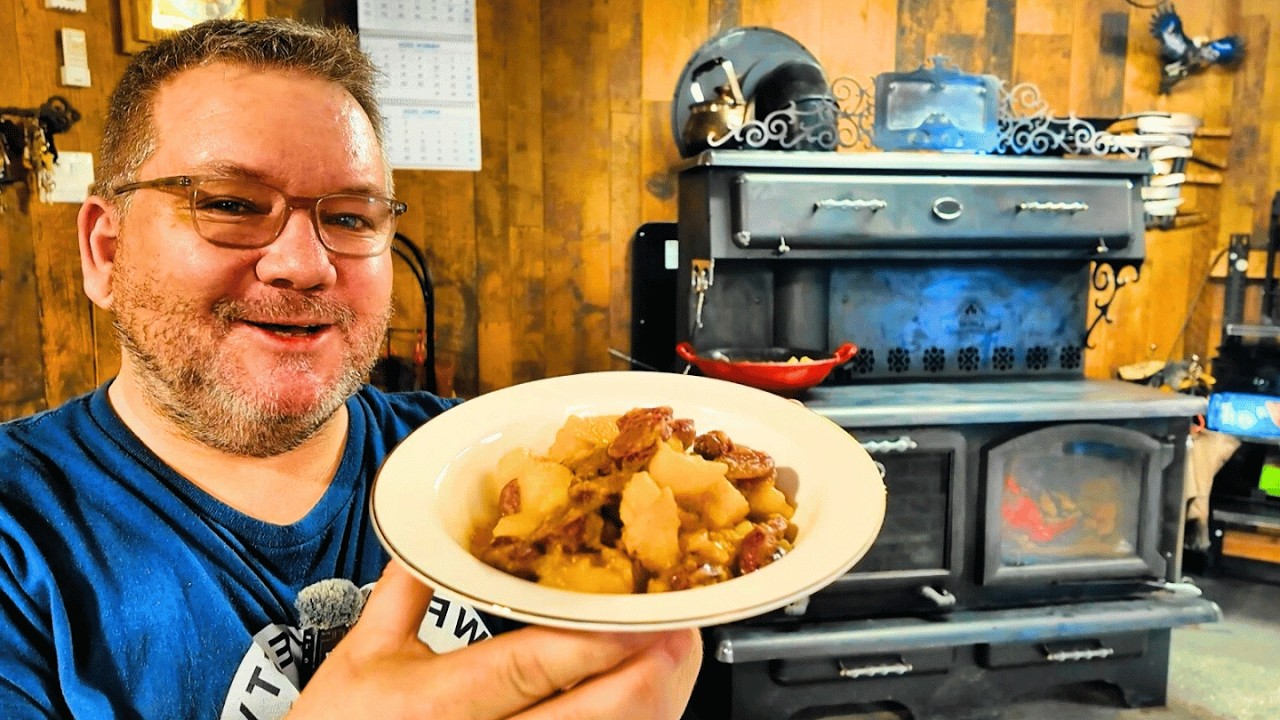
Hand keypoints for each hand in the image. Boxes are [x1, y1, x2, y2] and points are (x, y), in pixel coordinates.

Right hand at [287, 560, 701, 719]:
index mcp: (435, 702)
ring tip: (675, 660)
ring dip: (651, 706)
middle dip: (649, 676)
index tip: (641, 612)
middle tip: (682, 631)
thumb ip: (408, 586)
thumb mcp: (364, 653)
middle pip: (588, 718)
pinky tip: (646, 702)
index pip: (528, 667)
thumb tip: (439, 520)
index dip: (593, 641)